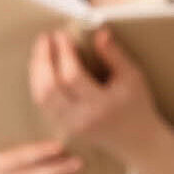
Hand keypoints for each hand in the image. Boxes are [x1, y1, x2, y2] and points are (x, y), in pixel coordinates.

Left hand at [28, 28, 173, 173]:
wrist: (136, 140)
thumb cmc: (136, 104)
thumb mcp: (132, 76)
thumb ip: (114, 54)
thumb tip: (99, 33)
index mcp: (101, 106)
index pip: (72, 77)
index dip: (63, 53)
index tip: (62, 35)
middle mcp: (81, 119)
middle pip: (49, 88)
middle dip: (43, 59)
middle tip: (45, 38)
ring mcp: (70, 126)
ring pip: (41, 97)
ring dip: (37, 70)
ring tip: (42, 49)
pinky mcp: (64, 128)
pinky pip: (43, 104)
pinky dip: (39, 82)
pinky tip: (43, 66)